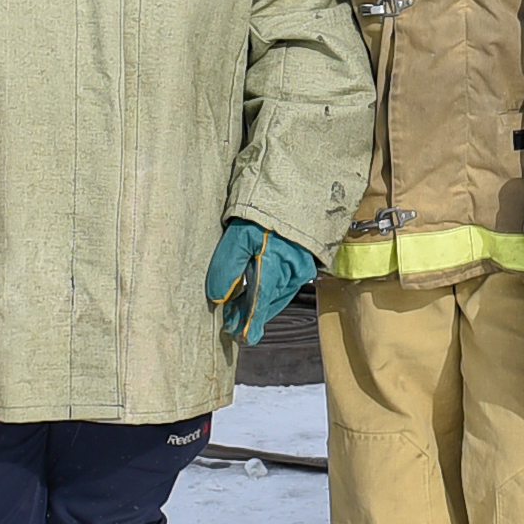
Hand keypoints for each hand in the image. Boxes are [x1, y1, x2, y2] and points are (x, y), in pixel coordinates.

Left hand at [205, 221, 316, 345]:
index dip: (247, 321)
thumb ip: (227, 266)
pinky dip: (271, 292)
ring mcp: (301, 266)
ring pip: (277, 294)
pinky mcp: (305, 260)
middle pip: (267, 301)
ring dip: (259, 304)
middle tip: (232, 326)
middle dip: (250, 314)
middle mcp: (292, 271)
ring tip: (241, 311)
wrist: (297, 186)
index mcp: (275, 267)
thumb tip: (218, 297)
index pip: (258, 303)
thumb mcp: (239, 234)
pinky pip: (285, 284)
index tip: (239, 336)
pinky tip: (261, 293)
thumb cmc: (265, 209)